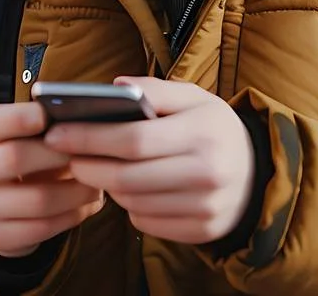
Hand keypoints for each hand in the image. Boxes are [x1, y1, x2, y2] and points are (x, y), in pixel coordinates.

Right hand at [0, 102, 105, 258]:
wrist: (14, 210)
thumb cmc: (36, 162)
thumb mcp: (37, 140)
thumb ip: (53, 126)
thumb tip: (85, 120)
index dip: (19, 117)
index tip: (48, 116)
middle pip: (14, 157)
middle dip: (58, 155)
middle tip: (89, 153)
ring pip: (38, 199)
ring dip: (76, 192)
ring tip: (97, 184)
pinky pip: (43, 227)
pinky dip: (72, 216)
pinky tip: (85, 205)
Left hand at [47, 77, 255, 244]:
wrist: (258, 173)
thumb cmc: (214, 129)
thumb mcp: (195, 98)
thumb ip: (155, 90)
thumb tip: (114, 87)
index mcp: (204, 132)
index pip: (135, 139)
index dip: (91, 138)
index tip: (58, 133)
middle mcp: (208, 172)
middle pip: (128, 176)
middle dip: (89, 166)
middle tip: (68, 157)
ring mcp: (206, 206)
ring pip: (133, 202)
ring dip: (108, 187)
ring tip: (100, 169)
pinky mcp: (201, 230)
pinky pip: (146, 223)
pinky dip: (130, 207)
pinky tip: (131, 190)